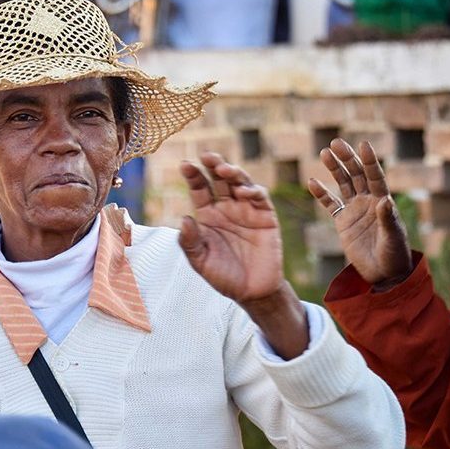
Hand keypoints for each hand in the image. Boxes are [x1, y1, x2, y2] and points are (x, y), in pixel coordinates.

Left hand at [179, 152, 282, 303]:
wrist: (251, 292)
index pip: (199, 189)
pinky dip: (253, 191)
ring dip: (233, 173)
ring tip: (223, 169)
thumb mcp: (200, 261)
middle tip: (206, 156)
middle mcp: (227, 208)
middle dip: (213, 165)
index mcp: (208, 215)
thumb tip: (183, 218)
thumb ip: (190, 242)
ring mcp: (247, 210)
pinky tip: (243, 192)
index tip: (185, 164)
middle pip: (219, 180)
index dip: (193, 176)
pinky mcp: (266, 217)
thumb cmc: (223, 276)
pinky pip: (260, 198)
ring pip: (240, 183)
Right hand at [308, 139, 411, 288]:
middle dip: (347, 159)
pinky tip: (312, 182)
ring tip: (324, 153)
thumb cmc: (394, 255)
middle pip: (356, 174)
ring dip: (334, 169)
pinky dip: (321, 193)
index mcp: (382, 202)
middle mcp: (368, 201)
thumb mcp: (393, 237)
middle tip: (336, 143)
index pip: (375, 176)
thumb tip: (385, 200)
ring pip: (342, 184)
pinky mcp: (342, 221)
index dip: (369, 161)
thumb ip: (387, 218)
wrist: (382, 273)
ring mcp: (354, 210)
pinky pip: (330, 204)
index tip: (363, 145)